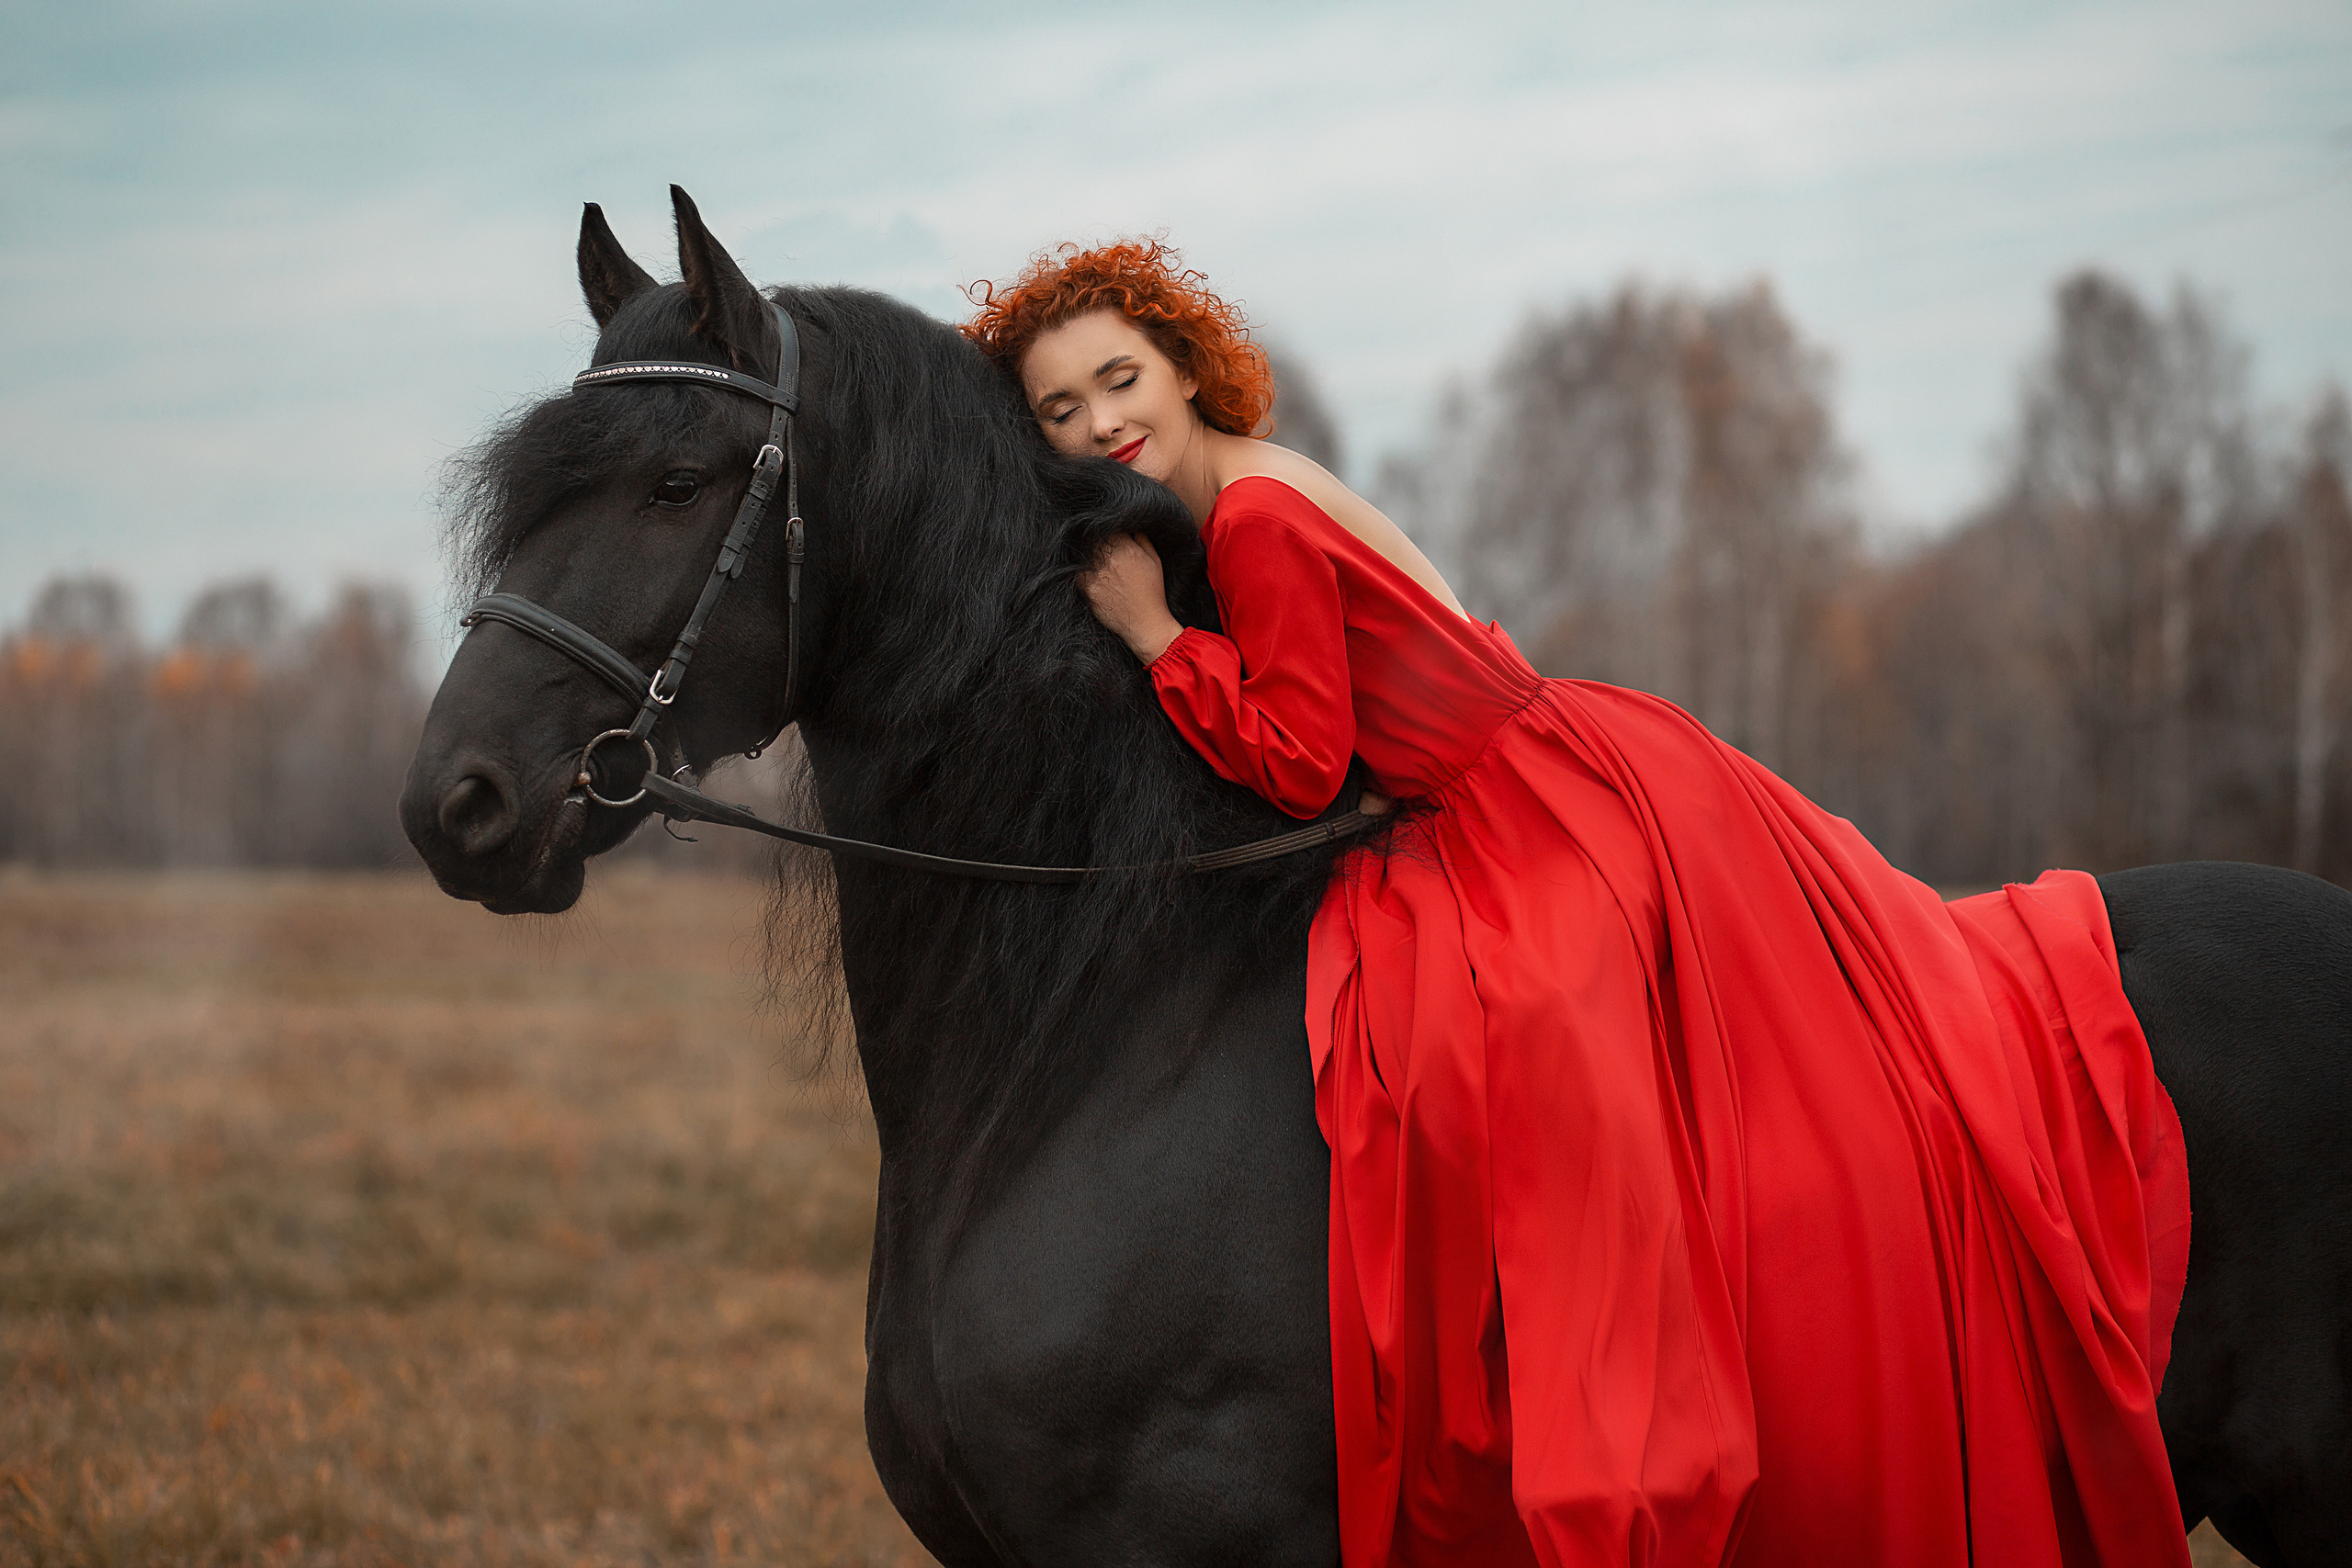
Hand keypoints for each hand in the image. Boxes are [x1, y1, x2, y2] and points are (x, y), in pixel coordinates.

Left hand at [1080, 534, 1183, 662]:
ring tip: (1097, 565)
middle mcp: (1109, 559)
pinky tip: (1091, 577)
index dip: (1107, 530)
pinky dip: (1082, 572)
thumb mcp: (1155, 561)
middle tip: (1099, 550)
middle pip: (1093, 540)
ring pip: (1083, 555)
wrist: (1146, 623)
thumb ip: (1143, 539)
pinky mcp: (1088, 589)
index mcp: (1126, 548)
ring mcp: (1096, 574)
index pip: (1108, 528)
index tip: (1106, 535)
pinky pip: (1078, 573)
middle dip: (1095, 542)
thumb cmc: (1153, 592)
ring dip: (1087, 557)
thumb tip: (1131, 527)